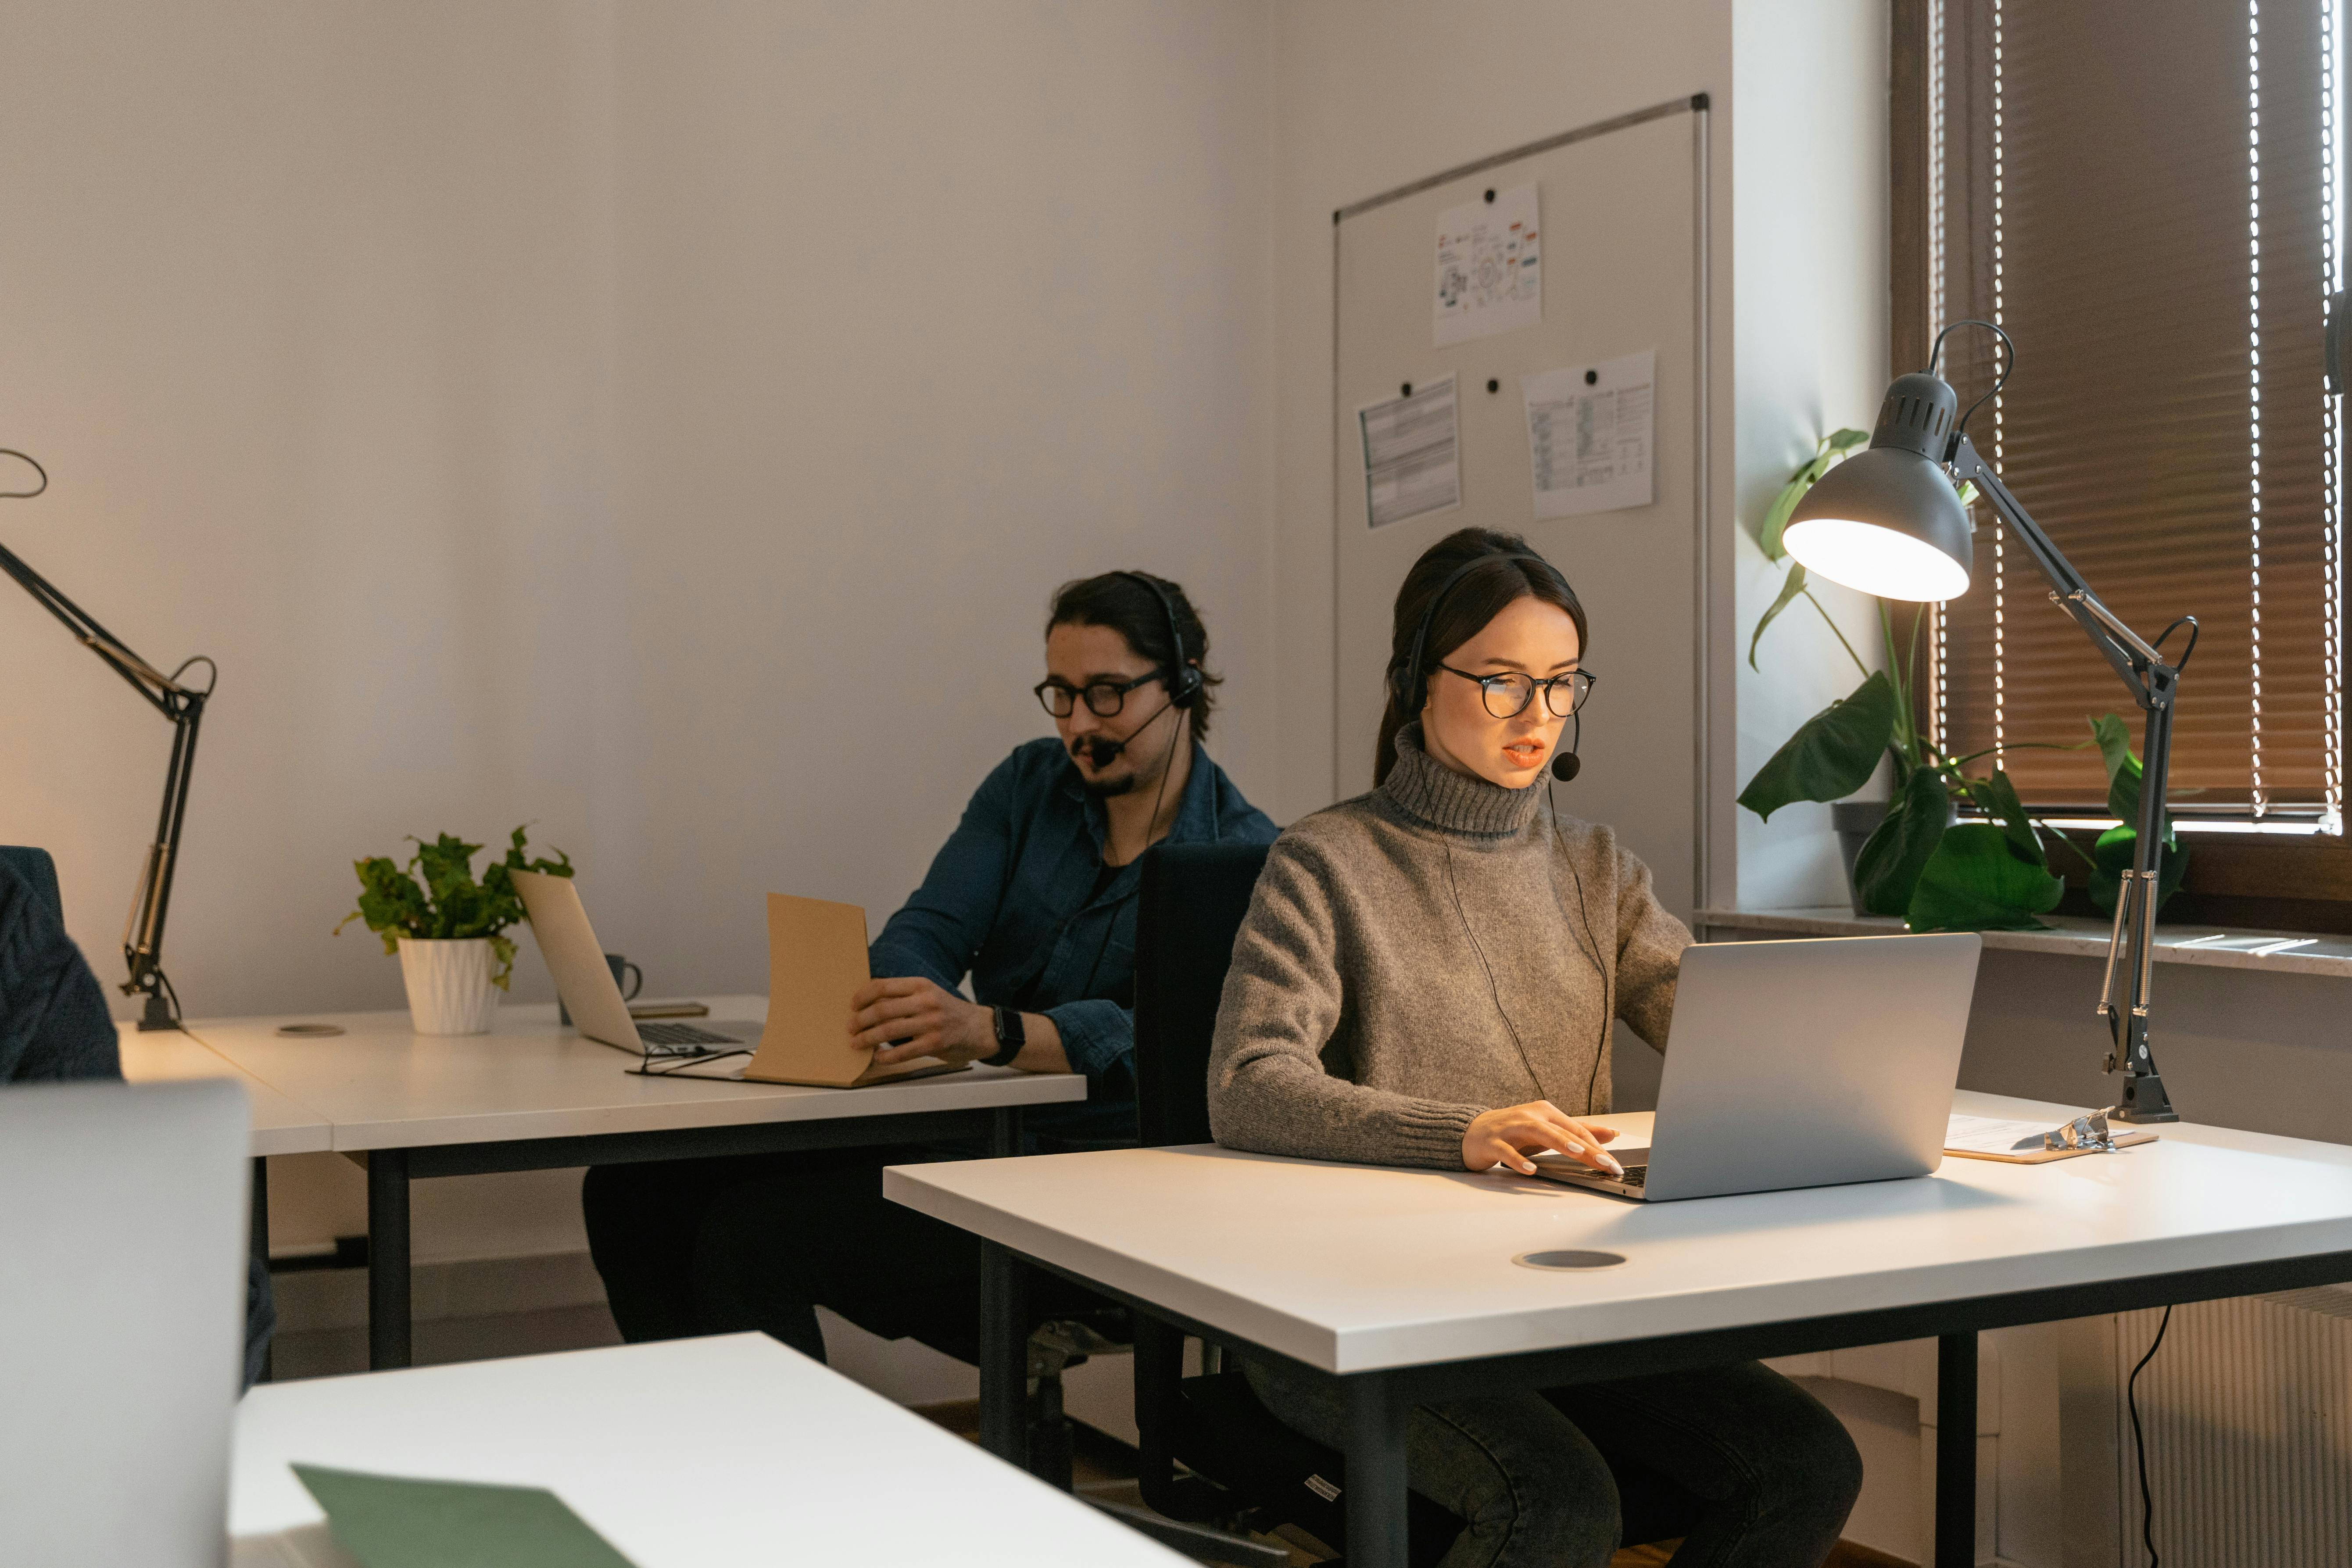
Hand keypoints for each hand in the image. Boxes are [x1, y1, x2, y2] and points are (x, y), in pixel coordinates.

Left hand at [850, 977, 994, 1066]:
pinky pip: (903, 1052)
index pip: (883, 986)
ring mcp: (930, 1023)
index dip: (863, 996)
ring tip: (856, 1043)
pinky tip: (877, 1057)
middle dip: (860, 1020)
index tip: (853, 1006)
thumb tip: (870, 1003)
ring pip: (888, 1030)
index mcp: (921, 985)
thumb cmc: (949, 1012)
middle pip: (882, 1009)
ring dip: (867, 1038)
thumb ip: (905, 996)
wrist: (980, 1028)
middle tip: (850, 1027)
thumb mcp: (929, 994)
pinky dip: (885, 1056)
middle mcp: (925, 1001)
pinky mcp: (934, 1044)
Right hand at [1463, 1100, 1621, 1176]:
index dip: (1597, 1146)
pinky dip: (1519, 1160)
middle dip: (1588, 1149)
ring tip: (1578, 1154)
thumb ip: (1577, 1133)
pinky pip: (1507, 1151)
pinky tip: (1531, 1169)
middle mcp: (1530, 1115)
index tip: (1614, 1164)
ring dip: (1560, 1142)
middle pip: (1563, 1131)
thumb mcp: (1547, 1131)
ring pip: (1538, 1132)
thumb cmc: (1513, 1133)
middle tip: (1607, 1164)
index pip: (1576, 1129)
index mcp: (1545, 1112)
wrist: (1471, 1132)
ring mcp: (1510, 1127)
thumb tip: (1611, 1134)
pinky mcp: (1493, 1142)